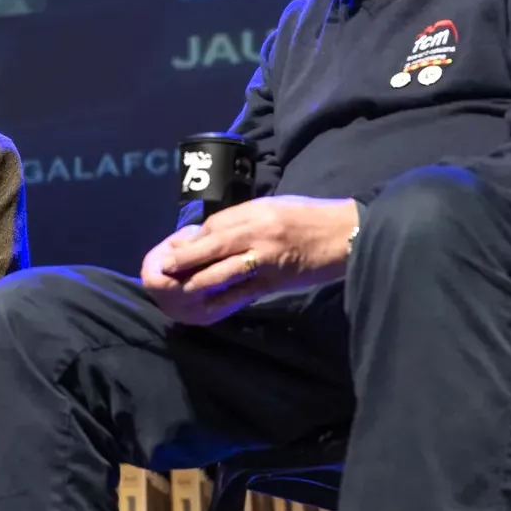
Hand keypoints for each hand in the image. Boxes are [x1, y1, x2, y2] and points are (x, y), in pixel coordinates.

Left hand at [142, 196, 357, 325]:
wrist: (347, 234)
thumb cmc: (308, 216)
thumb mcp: (272, 205)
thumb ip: (241, 217)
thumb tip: (209, 232)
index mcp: (255, 213)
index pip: (214, 226)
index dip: (192, 239)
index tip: (175, 248)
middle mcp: (258, 235)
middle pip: (212, 247)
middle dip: (185, 259)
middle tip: (163, 269)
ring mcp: (266, 261)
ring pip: (223, 273)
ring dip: (198, 282)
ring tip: (178, 288)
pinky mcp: (275, 282)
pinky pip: (243, 293)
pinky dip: (222, 299)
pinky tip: (206, 304)